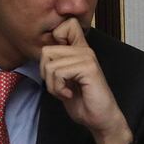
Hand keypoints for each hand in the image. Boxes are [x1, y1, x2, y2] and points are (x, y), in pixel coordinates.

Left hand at [40, 18, 133, 143]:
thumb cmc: (82, 101)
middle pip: (46, 50)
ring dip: (53, 84)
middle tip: (60, 86)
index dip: (53, 40)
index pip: (66, 25)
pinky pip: (59, 73)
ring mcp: (87, 57)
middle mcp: (84, 50)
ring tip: (66, 91)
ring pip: (50, 64)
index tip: (57, 64)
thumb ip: (56, 64)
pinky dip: (59, 89)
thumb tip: (43, 53)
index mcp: (79, 49)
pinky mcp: (88, 68)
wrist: (100, 119)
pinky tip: (70, 94)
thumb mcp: (64, 79)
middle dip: (46, 74)